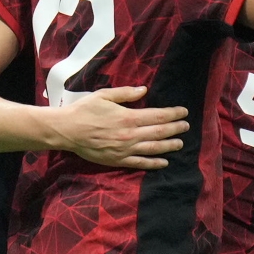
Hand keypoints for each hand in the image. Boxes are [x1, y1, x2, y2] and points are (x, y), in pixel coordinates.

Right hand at [53, 86, 189, 169]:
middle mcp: (130, 135)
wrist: (66, 130)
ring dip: (169, 146)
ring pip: (153, 148)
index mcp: (128, 117)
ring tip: (180, 143)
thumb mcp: (104, 96)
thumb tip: (144, 90)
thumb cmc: (84, 110)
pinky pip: (140, 163)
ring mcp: (125, 149)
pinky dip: (154, 163)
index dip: (173, 114)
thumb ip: (126, 93)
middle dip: (175, 129)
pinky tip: (164, 162)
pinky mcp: (118, 160)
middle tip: (186, 126)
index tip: (183, 112)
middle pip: (159, 132)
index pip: (157, 116)